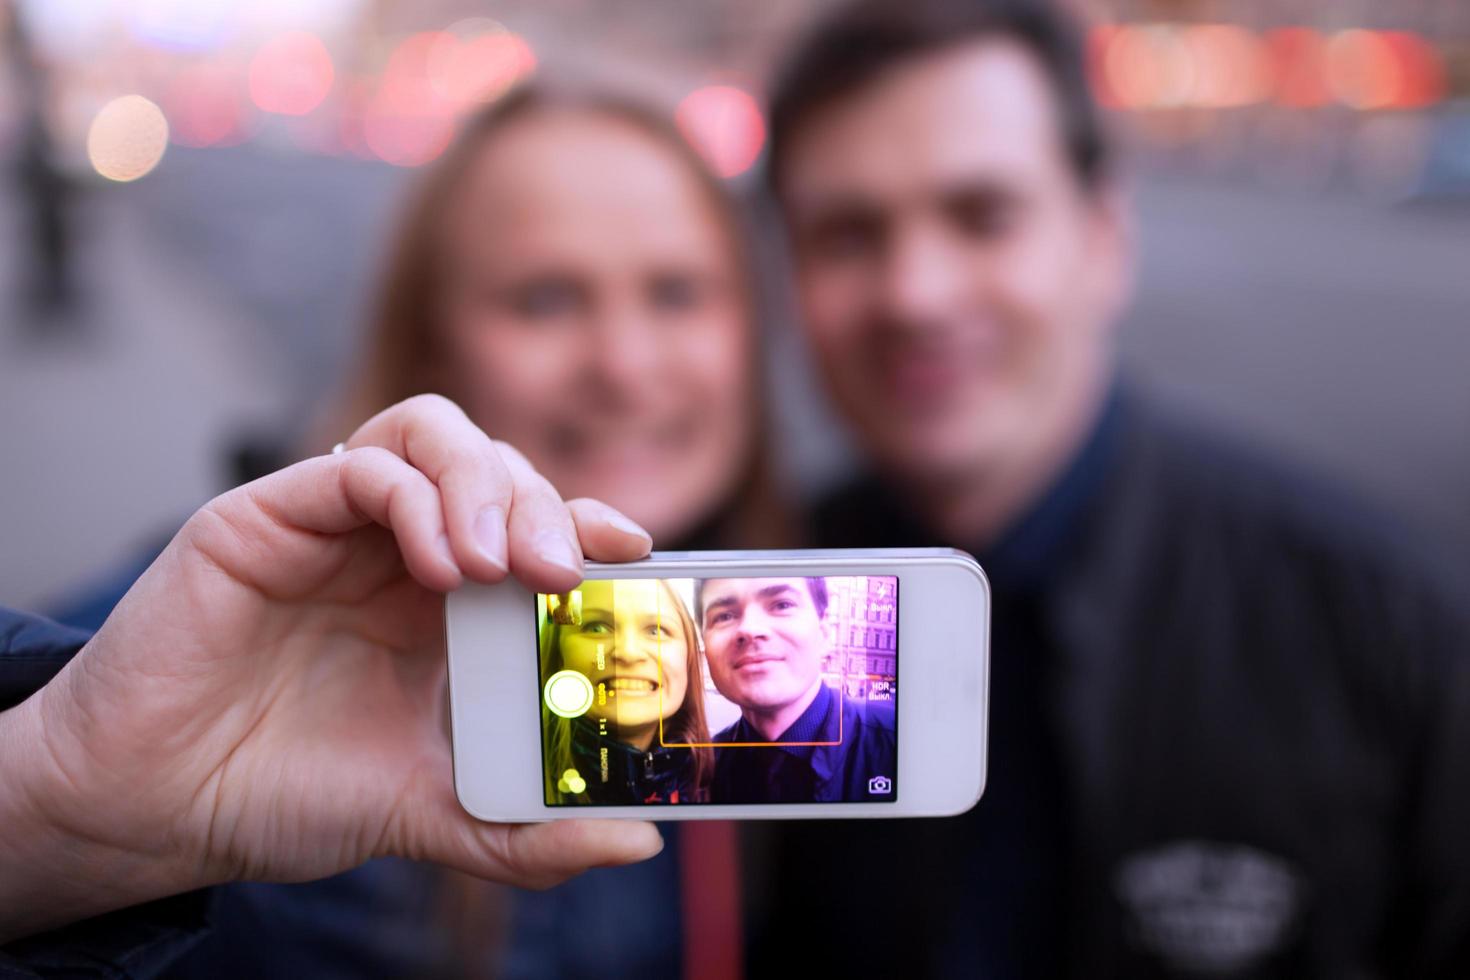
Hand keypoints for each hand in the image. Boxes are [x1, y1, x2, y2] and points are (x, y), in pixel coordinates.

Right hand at [0, 395, 660, 940]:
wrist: (154, 808)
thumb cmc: (281, 793)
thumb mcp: (428, 812)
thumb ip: (526, 830)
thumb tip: (637, 839)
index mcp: (443, 602)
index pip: (534, 527)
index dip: (588, 526)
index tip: (636, 556)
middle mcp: (397, 549)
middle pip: (496, 471)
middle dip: (545, 507)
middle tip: (565, 573)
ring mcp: (336, 525)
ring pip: (432, 438)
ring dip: (485, 485)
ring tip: (500, 564)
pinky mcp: (269, 514)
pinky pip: (358, 467)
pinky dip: (414, 499)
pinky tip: (439, 564)